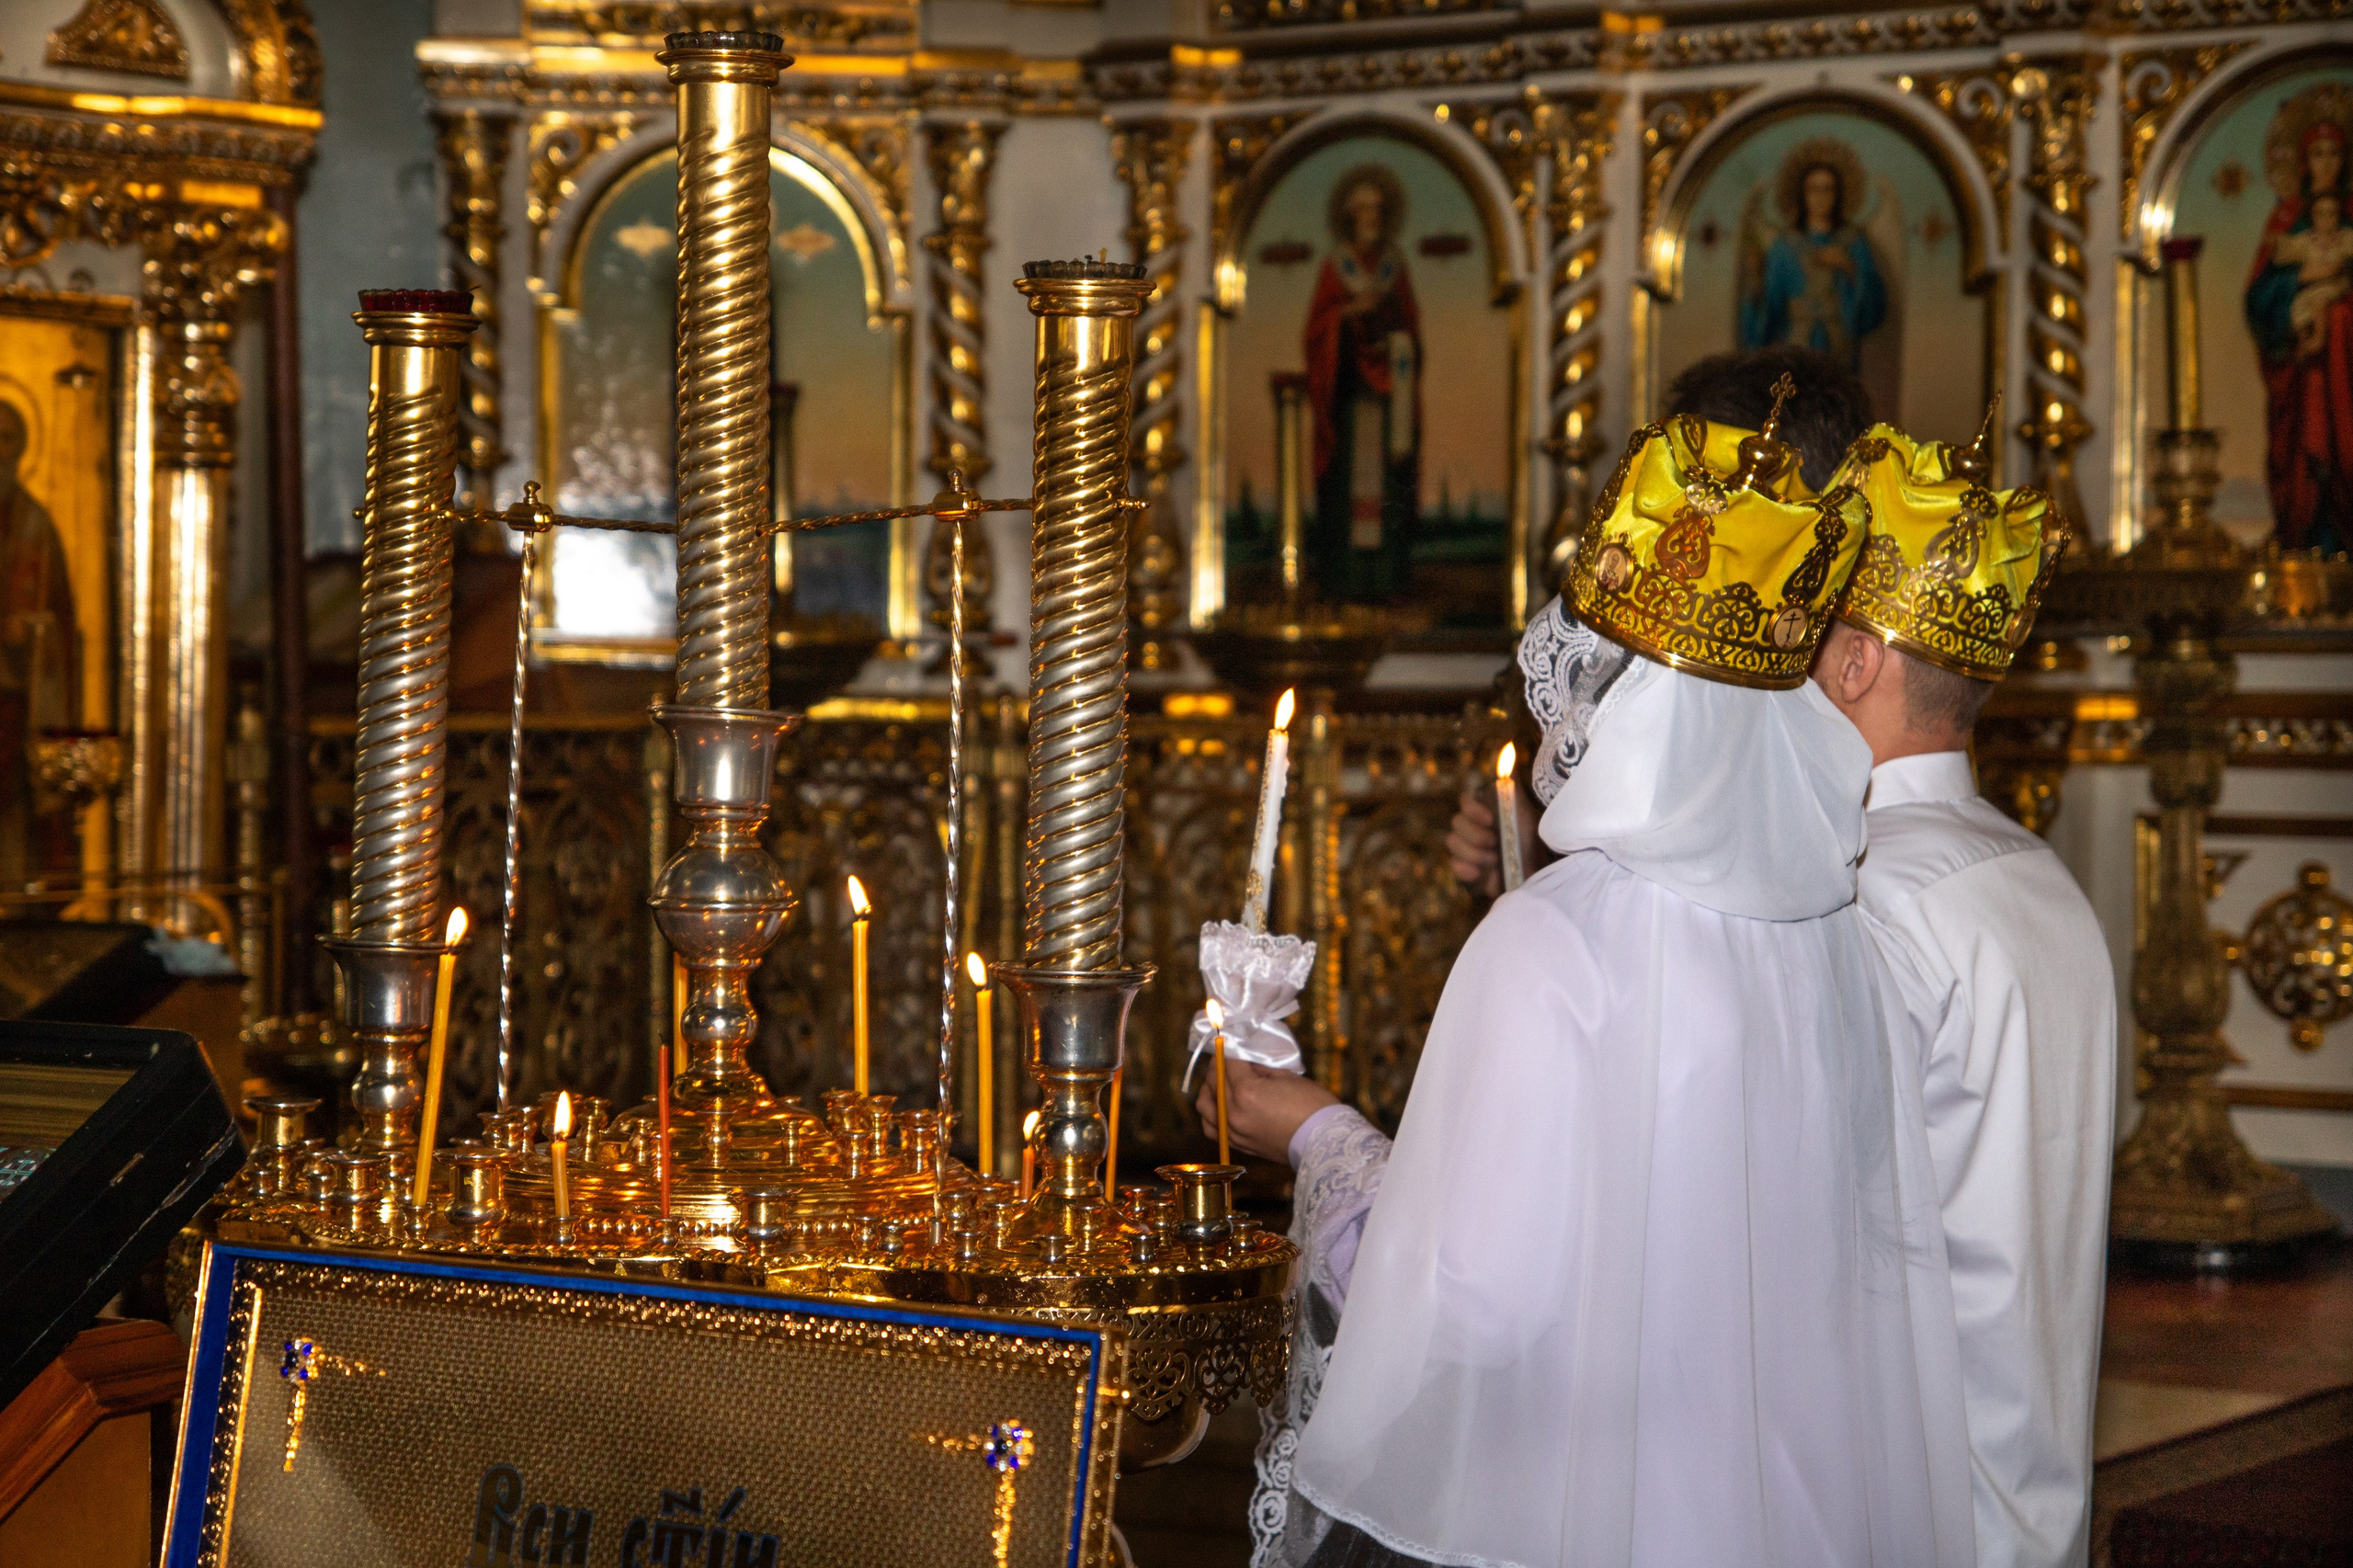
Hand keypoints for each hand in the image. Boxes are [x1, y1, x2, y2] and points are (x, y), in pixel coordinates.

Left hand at [1196, 1058, 1338, 1165]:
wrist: (1324, 1143)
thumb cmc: (1313, 1106)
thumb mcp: (1287, 1077)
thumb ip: (1260, 1068)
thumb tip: (1245, 1062)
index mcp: (1246, 1092)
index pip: (1228, 1062)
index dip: (1230, 1047)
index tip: (1231, 1039)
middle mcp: (1233, 1113)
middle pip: (1213, 1080)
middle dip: (1218, 1064)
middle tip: (1228, 1056)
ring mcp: (1234, 1131)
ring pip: (1204, 1105)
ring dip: (1209, 1088)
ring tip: (1220, 1080)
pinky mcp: (1239, 1144)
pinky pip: (1212, 1128)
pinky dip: (1211, 1114)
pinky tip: (1220, 1106)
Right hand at [1446, 775, 1536, 897]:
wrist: (1536, 871)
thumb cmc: (1531, 840)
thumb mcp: (1525, 813)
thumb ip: (1513, 791)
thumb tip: (1508, 769)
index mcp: (1484, 811)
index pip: (1466, 801)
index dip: (1473, 809)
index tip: (1490, 820)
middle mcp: (1471, 827)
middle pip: (1457, 823)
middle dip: (1475, 834)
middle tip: (1494, 843)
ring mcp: (1466, 848)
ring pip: (1453, 843)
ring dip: (1473, 852)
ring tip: (1494, 860)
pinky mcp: (1465, 869)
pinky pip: (1454, 865)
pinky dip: (1464, 868)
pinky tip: (1478, 873)